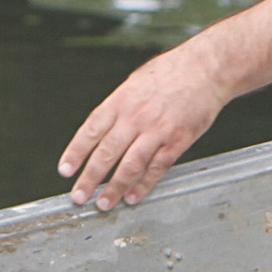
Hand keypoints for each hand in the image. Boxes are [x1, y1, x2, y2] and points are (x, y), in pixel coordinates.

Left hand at [58, 45, 232, 210]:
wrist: (206, 68)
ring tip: (104, 203)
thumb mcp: (134, 83)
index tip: (65, 170)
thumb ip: (118, 107)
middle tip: (79, 196)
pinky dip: (143, 185)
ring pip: (130, 165)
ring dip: (114, 187)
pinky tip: (133, 196)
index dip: (76, 153)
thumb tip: (102, 129)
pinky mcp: (177, 141)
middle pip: (106, 153)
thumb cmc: (171, 72)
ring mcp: (156, 130)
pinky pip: (156, 167)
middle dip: (89, 178)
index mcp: (120, 101)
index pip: (90, 130)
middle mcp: (135, 117)